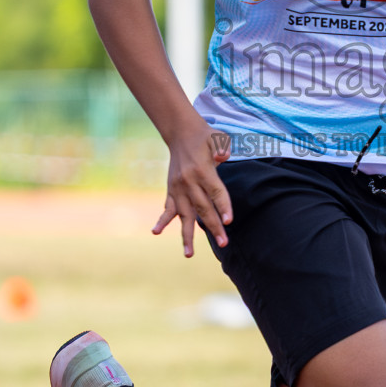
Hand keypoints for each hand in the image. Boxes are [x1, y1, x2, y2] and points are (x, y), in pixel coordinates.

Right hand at [152, 118, 232, 257]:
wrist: (181, 132)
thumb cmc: (204, 137)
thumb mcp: (217, 137)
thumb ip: (222, 147)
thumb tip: (224, 157)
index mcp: (202, 170)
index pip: (216, 192)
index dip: (223, 206)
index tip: (229, 221)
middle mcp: (188, 182)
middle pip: (203, 208)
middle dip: (214, 226)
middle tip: (224, 243)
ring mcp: (178, 188)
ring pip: (184, 215)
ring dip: (187, 235)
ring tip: (189, 254)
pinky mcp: (172, 190)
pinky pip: (168, 208)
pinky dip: (162, 220)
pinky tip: (156, 232)